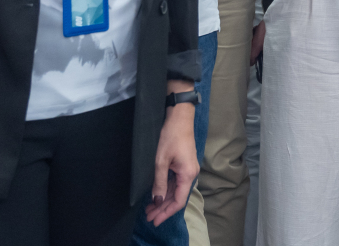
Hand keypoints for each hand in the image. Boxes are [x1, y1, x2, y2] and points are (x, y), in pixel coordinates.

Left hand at [143, 97, 198, 225]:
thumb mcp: (162, 161)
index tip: (154, 220)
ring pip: (175, 191)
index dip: (166, 213)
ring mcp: (188, 170)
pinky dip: (166, 190)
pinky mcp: (184, 166)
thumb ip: (159, 183)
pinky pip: (176, 183)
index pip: (178, 201)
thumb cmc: (171, 137)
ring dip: (163, 200)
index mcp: (188, 175)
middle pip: (177, 197)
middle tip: (147, 216)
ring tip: (149, 209)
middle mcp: (190, 175)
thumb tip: (156, 201)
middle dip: (162, 208)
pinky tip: (156, 195)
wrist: (180, 118)